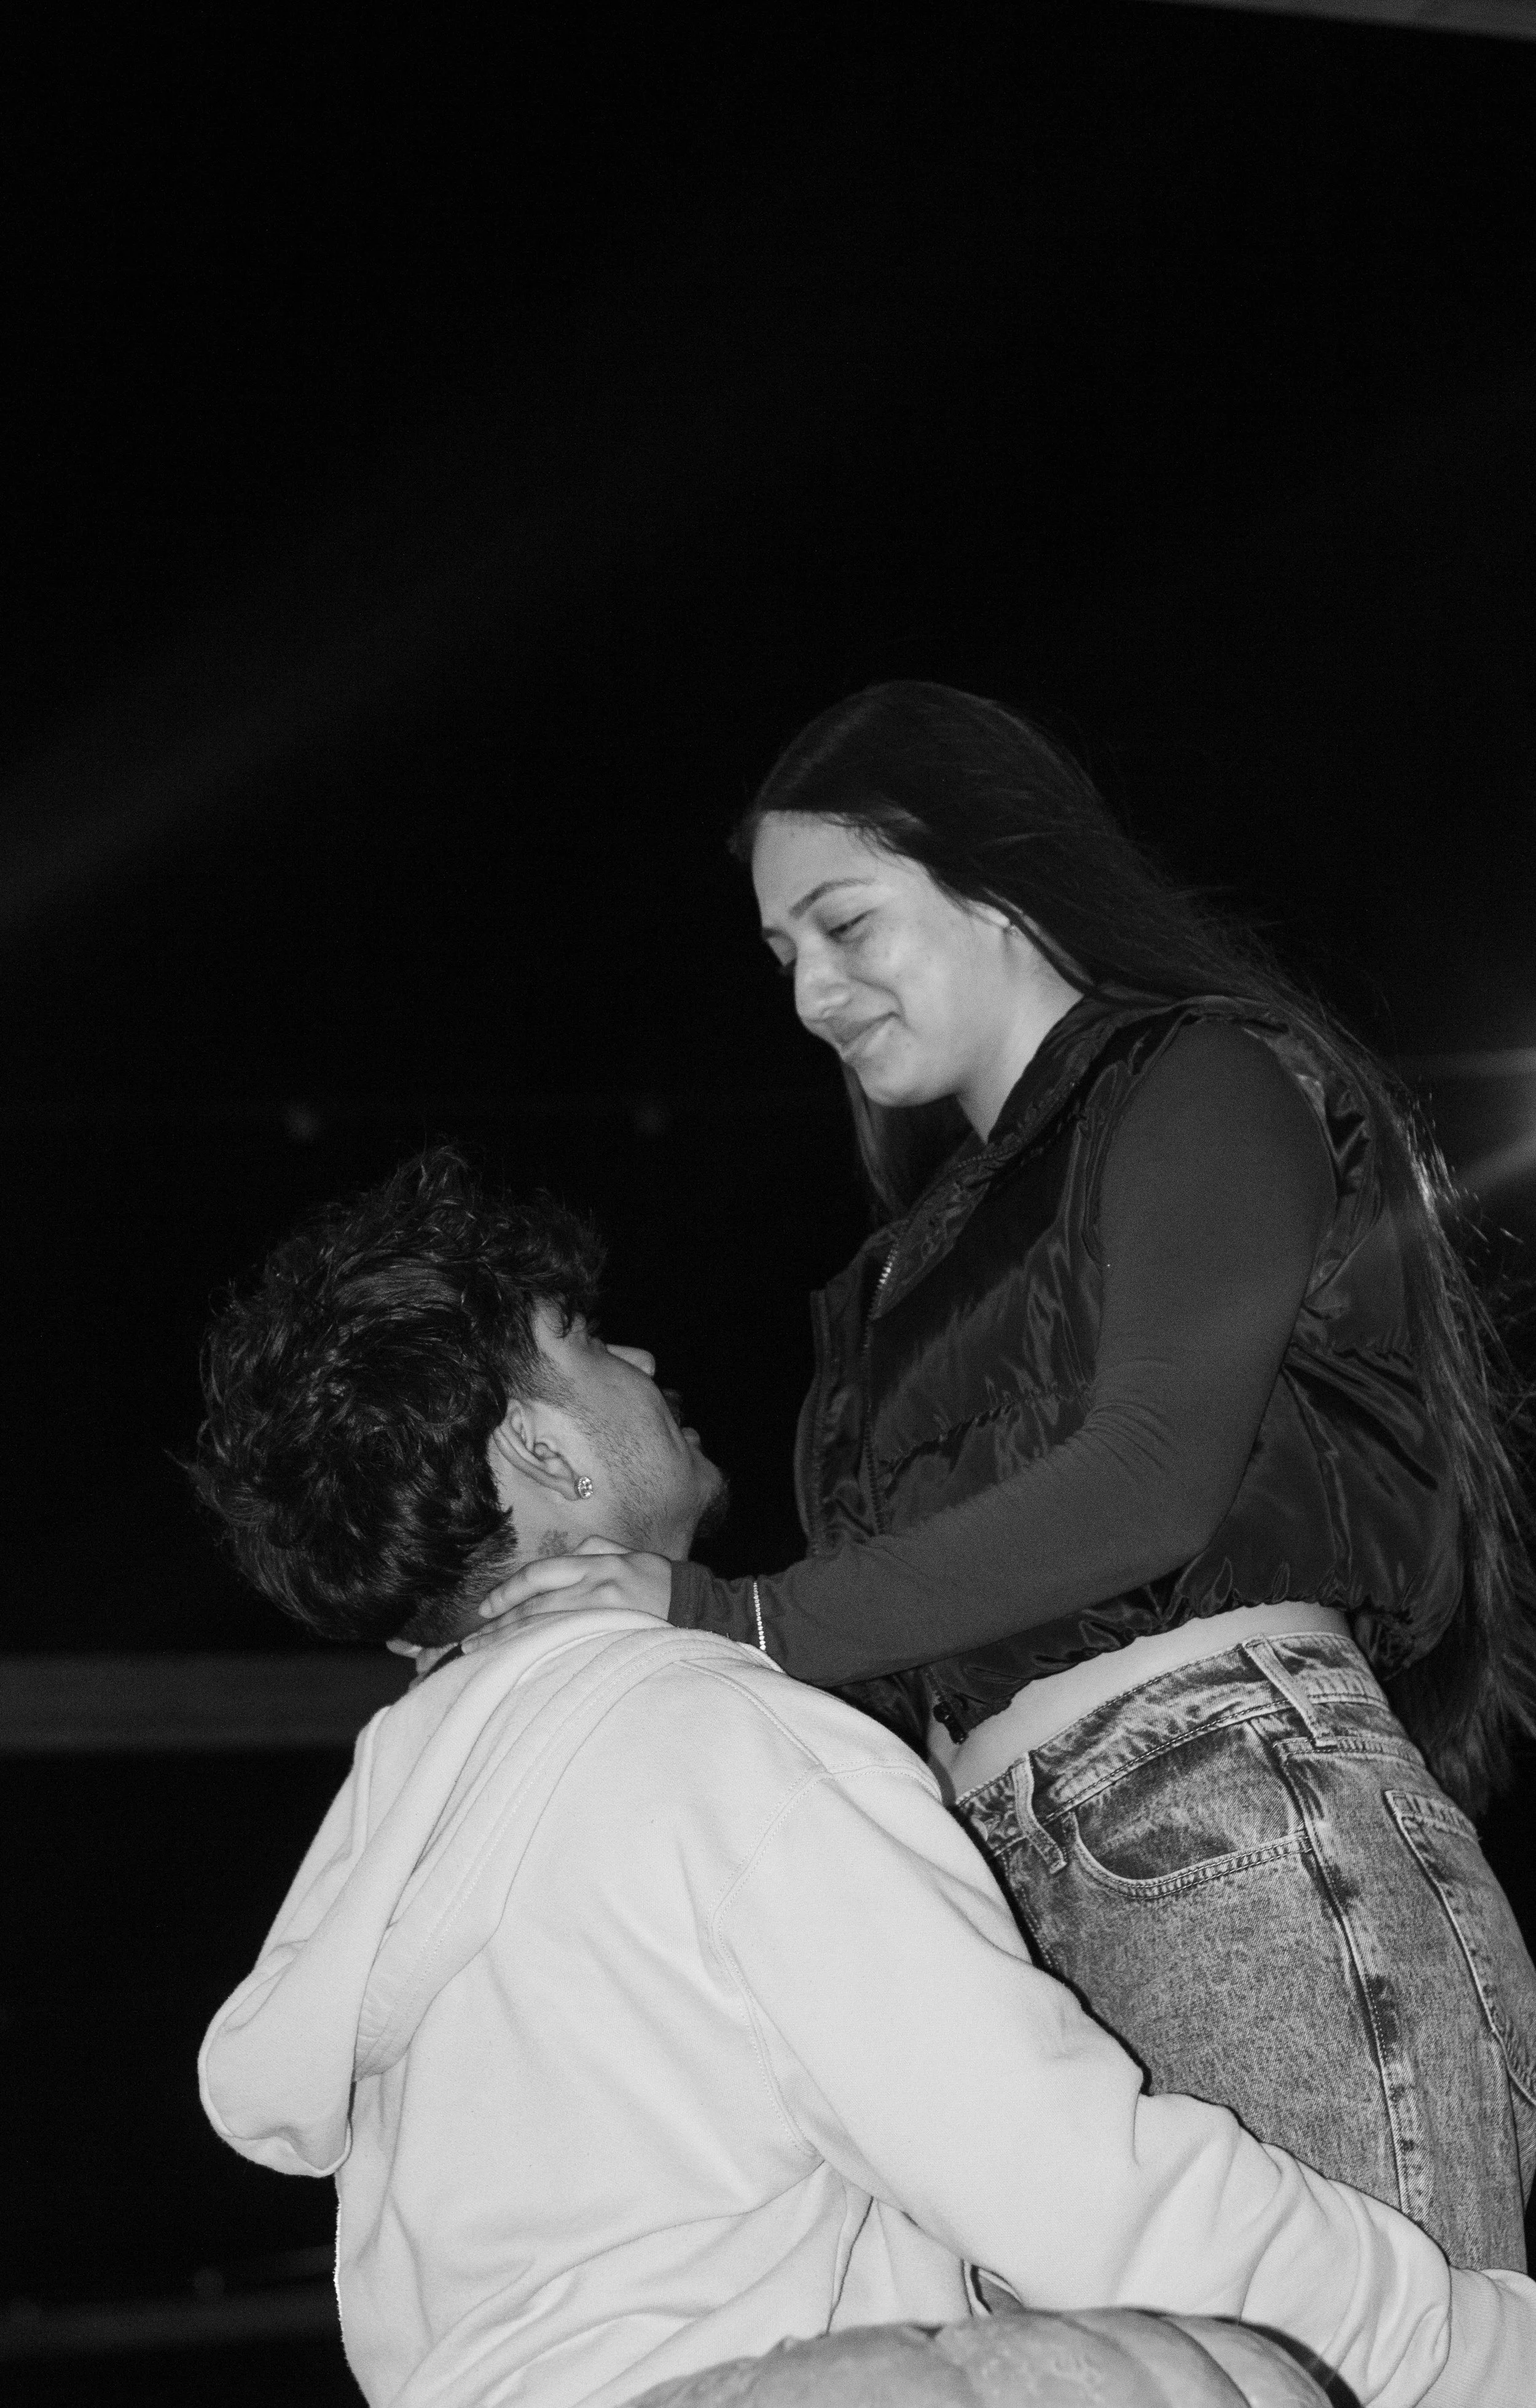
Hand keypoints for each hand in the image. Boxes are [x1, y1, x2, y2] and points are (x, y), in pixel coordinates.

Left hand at [463, 1534, 672, 1652]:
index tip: (485, 1610)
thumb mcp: (630, 1555)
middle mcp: (597, 1584)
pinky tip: (522, 1665)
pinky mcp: (616, 1635)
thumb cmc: (664, 1583)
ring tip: (483, 1657)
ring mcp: (606, 1613)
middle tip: (471, 1643)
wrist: (704, 1607)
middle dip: (499, 1625)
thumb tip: (565, 1556)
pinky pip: (568, 1646)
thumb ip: (596, 1551)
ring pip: (546, 1627)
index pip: (539, 1574)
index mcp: (597, 1562)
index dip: (508, 1592)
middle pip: (535, 1605)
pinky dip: (541, 1654)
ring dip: (510, 1642)